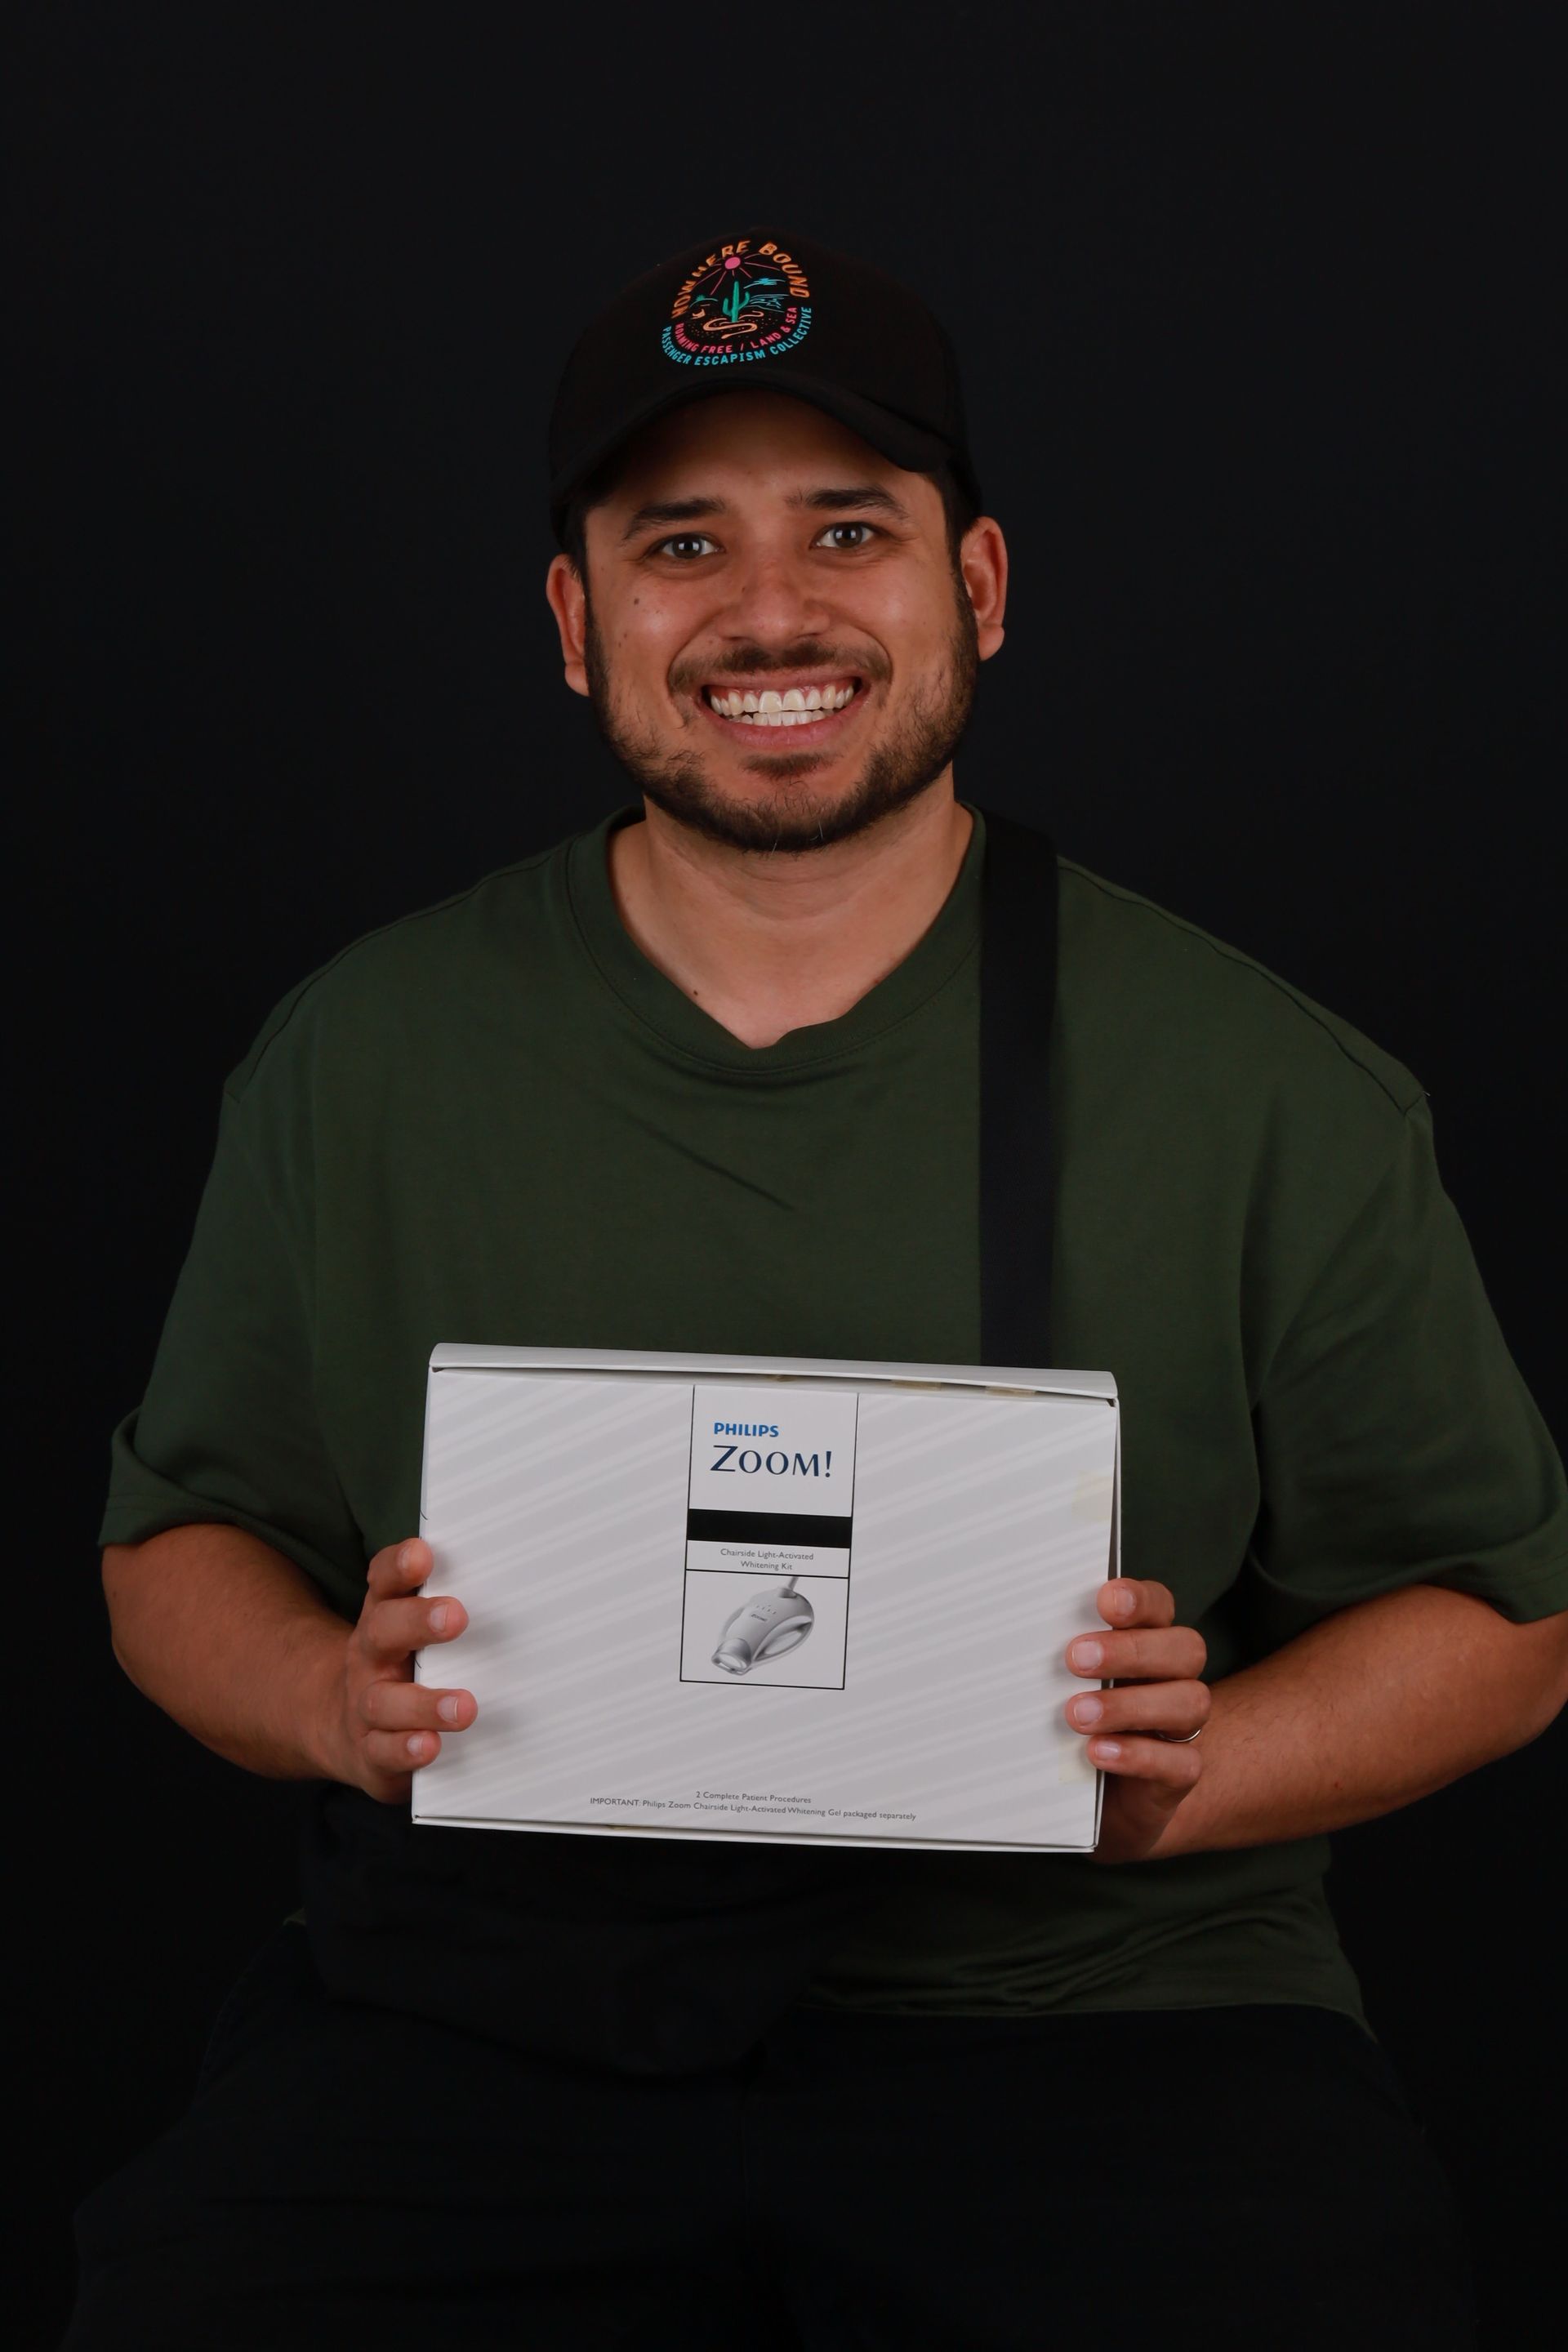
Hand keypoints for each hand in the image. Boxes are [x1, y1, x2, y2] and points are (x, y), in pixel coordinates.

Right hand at [315, 1537, 478, 1804]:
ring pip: (384, 1701)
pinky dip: (407, 1750)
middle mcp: (370, 1656)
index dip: (399, 1566)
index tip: (422, 1555)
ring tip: (464, 1706)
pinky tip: (430, 1747)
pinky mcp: (371, 1751)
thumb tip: (517, 1576)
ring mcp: (366, 1705)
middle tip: (455, 1616)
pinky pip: (384, 1752)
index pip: (385, 1582)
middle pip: (383, 1631)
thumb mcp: (412, 1631)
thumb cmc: (400, 1667)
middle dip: (417, 1621)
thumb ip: (446, 1604)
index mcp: (384, 1617)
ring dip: (425, 1704)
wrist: (344, 1728)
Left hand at [1065, 1579, 1208, 1862]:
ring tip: (1077, 1714)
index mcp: (1147, 1641)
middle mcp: (1173, 1677)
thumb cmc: (1075, 1722)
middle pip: (1184, 1649)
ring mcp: (1181, 1726)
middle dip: (1131, 1650)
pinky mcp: (1179, 1773)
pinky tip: (1098, 1752)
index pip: (1160, 1606)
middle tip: (1076, 1658)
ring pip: (1189, 1702)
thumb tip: (1008, 1631)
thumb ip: (1057, 1657)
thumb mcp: (1063, 1684)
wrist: (1098, 1799)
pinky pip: (1182, 1762)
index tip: (1105, 1600)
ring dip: (1129, 1705)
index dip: (1140, 1599)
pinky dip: (1138, 1755)